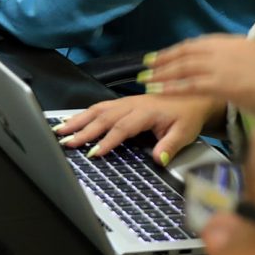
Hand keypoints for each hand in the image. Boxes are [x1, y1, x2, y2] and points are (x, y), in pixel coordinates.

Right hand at [56, 92, 220, 164]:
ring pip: (97, 110)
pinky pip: (100, 107)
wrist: (194, 96)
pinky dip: (84, 114)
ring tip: (60, 130)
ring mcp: (126, 102)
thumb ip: (170, 145)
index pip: (122, 128)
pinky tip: (73, 121)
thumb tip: (159, 158)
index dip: (107, 141)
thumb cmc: (188, 115)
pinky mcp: (123, 103)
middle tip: (66, 142)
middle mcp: (132, 104)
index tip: (94, 153)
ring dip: (78, 120)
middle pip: (103, 118)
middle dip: (82, 131)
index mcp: (146, 111)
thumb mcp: (185, 132)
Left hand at [144, 35, 254, 116]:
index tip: (163, 54)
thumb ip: (238, 61)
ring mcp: (223, 66)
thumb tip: (227, 67)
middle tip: (146, 65)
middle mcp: (225, 49)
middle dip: (164, 60)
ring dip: (162, 73)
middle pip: (186, 52)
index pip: (198, 43)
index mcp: (234, 42)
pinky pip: (191, 84)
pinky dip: (172, 87)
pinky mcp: (223, 83)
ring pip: (184, 67)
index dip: (177, 49)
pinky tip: (160, 90)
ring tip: (147, 79)